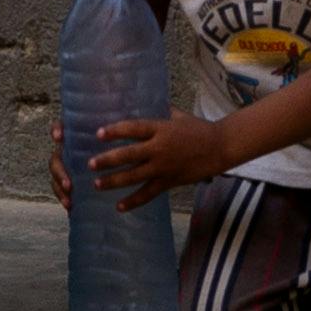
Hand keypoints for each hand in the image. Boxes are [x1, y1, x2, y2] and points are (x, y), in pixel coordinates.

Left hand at [86, 113, 233, 203]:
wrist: (220, 147)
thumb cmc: (199, 129)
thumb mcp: (178, 116)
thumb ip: (160, 113)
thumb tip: (144, 103)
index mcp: (161, 129)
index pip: (134, 129)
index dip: (115, 131)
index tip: (99, 134)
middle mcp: (159, 148)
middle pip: (129, 155)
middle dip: (108, 160)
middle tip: (90, 164)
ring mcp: (163, 167)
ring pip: (134, 176)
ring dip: (114, 181)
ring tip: (96, 184)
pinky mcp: (169, 181)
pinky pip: (148, 193)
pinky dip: (133, 201)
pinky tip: (119, 206)